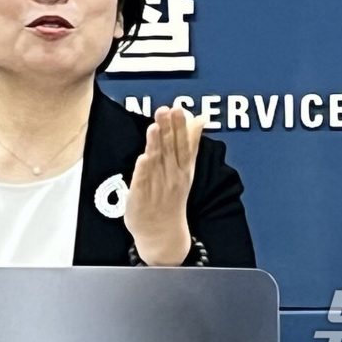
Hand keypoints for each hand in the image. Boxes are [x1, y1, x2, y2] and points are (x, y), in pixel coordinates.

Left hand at [123, 103, 206, 264]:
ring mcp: (157, 186)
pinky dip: (143, 171)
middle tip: (166, 109)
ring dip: (155, 145)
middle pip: (170, 149)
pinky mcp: (141, 196)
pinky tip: (143, 158)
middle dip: (168, 130)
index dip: (181, 127)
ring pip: (156, 162)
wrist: (162, 232)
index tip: (179, 108)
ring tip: (154, 127)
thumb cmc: (172, 194)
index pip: (184, 144)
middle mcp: (172, 175)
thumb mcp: (186, 168)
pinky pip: (142, 182)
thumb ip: (191, 141)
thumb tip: (201, 117)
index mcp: (183, 168)